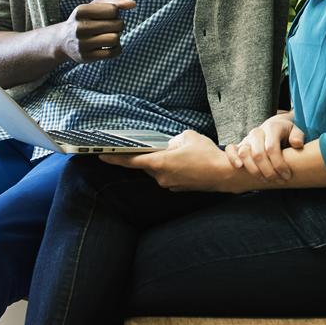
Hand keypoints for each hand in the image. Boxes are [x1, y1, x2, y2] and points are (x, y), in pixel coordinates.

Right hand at [52, 0, 133, 63]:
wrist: (64, 41)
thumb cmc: (86, 19)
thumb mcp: (96, 5)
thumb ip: (116, 0)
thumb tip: (132, 4)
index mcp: (81, 10)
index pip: (114, 10)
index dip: (115, 12)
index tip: (106, 15)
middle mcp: (79, 27)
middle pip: (117, 24)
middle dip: (118, 25)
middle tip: (109, 27)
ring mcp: (82, 44)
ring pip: (115, 39)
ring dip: (117, 37)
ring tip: (109, 35)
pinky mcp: (86, 57)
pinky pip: (113, 53)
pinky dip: (116, 49)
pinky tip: (108, 46)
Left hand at [101, 129, 236, 191]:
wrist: (224, 174)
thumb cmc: (207, 155)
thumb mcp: (189, 137)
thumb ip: (174, 140)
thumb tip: (169, 146)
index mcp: (160, 163)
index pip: (131, 161)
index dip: (115, 158)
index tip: (101, 156)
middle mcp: (161, 177)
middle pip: (147, 164)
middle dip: (152, 155)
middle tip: (164, 147)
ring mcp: (169, 184)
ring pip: (159, 170)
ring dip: (165, 161)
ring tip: (185, 154)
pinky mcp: (178, 188)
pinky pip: (169, 175)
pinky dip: (174, 168)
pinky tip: (188, 162)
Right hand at [227, 113, 304, 182]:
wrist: (276, 126)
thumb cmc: (287, 132)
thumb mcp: (296, 130)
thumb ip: (298, 136)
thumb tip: (296, 143)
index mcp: (272, 128)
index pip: (272, 148)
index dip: (279, 165)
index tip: (287, 176)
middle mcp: (257, 132)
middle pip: (258, 154)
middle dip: (268, 171)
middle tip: (278, 181)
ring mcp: (247, 139)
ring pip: (244, 154)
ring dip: (254, 170)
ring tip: (265, 180)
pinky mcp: (240, 145)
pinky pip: (230, 149)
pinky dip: (232, 158)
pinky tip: (239, 167)